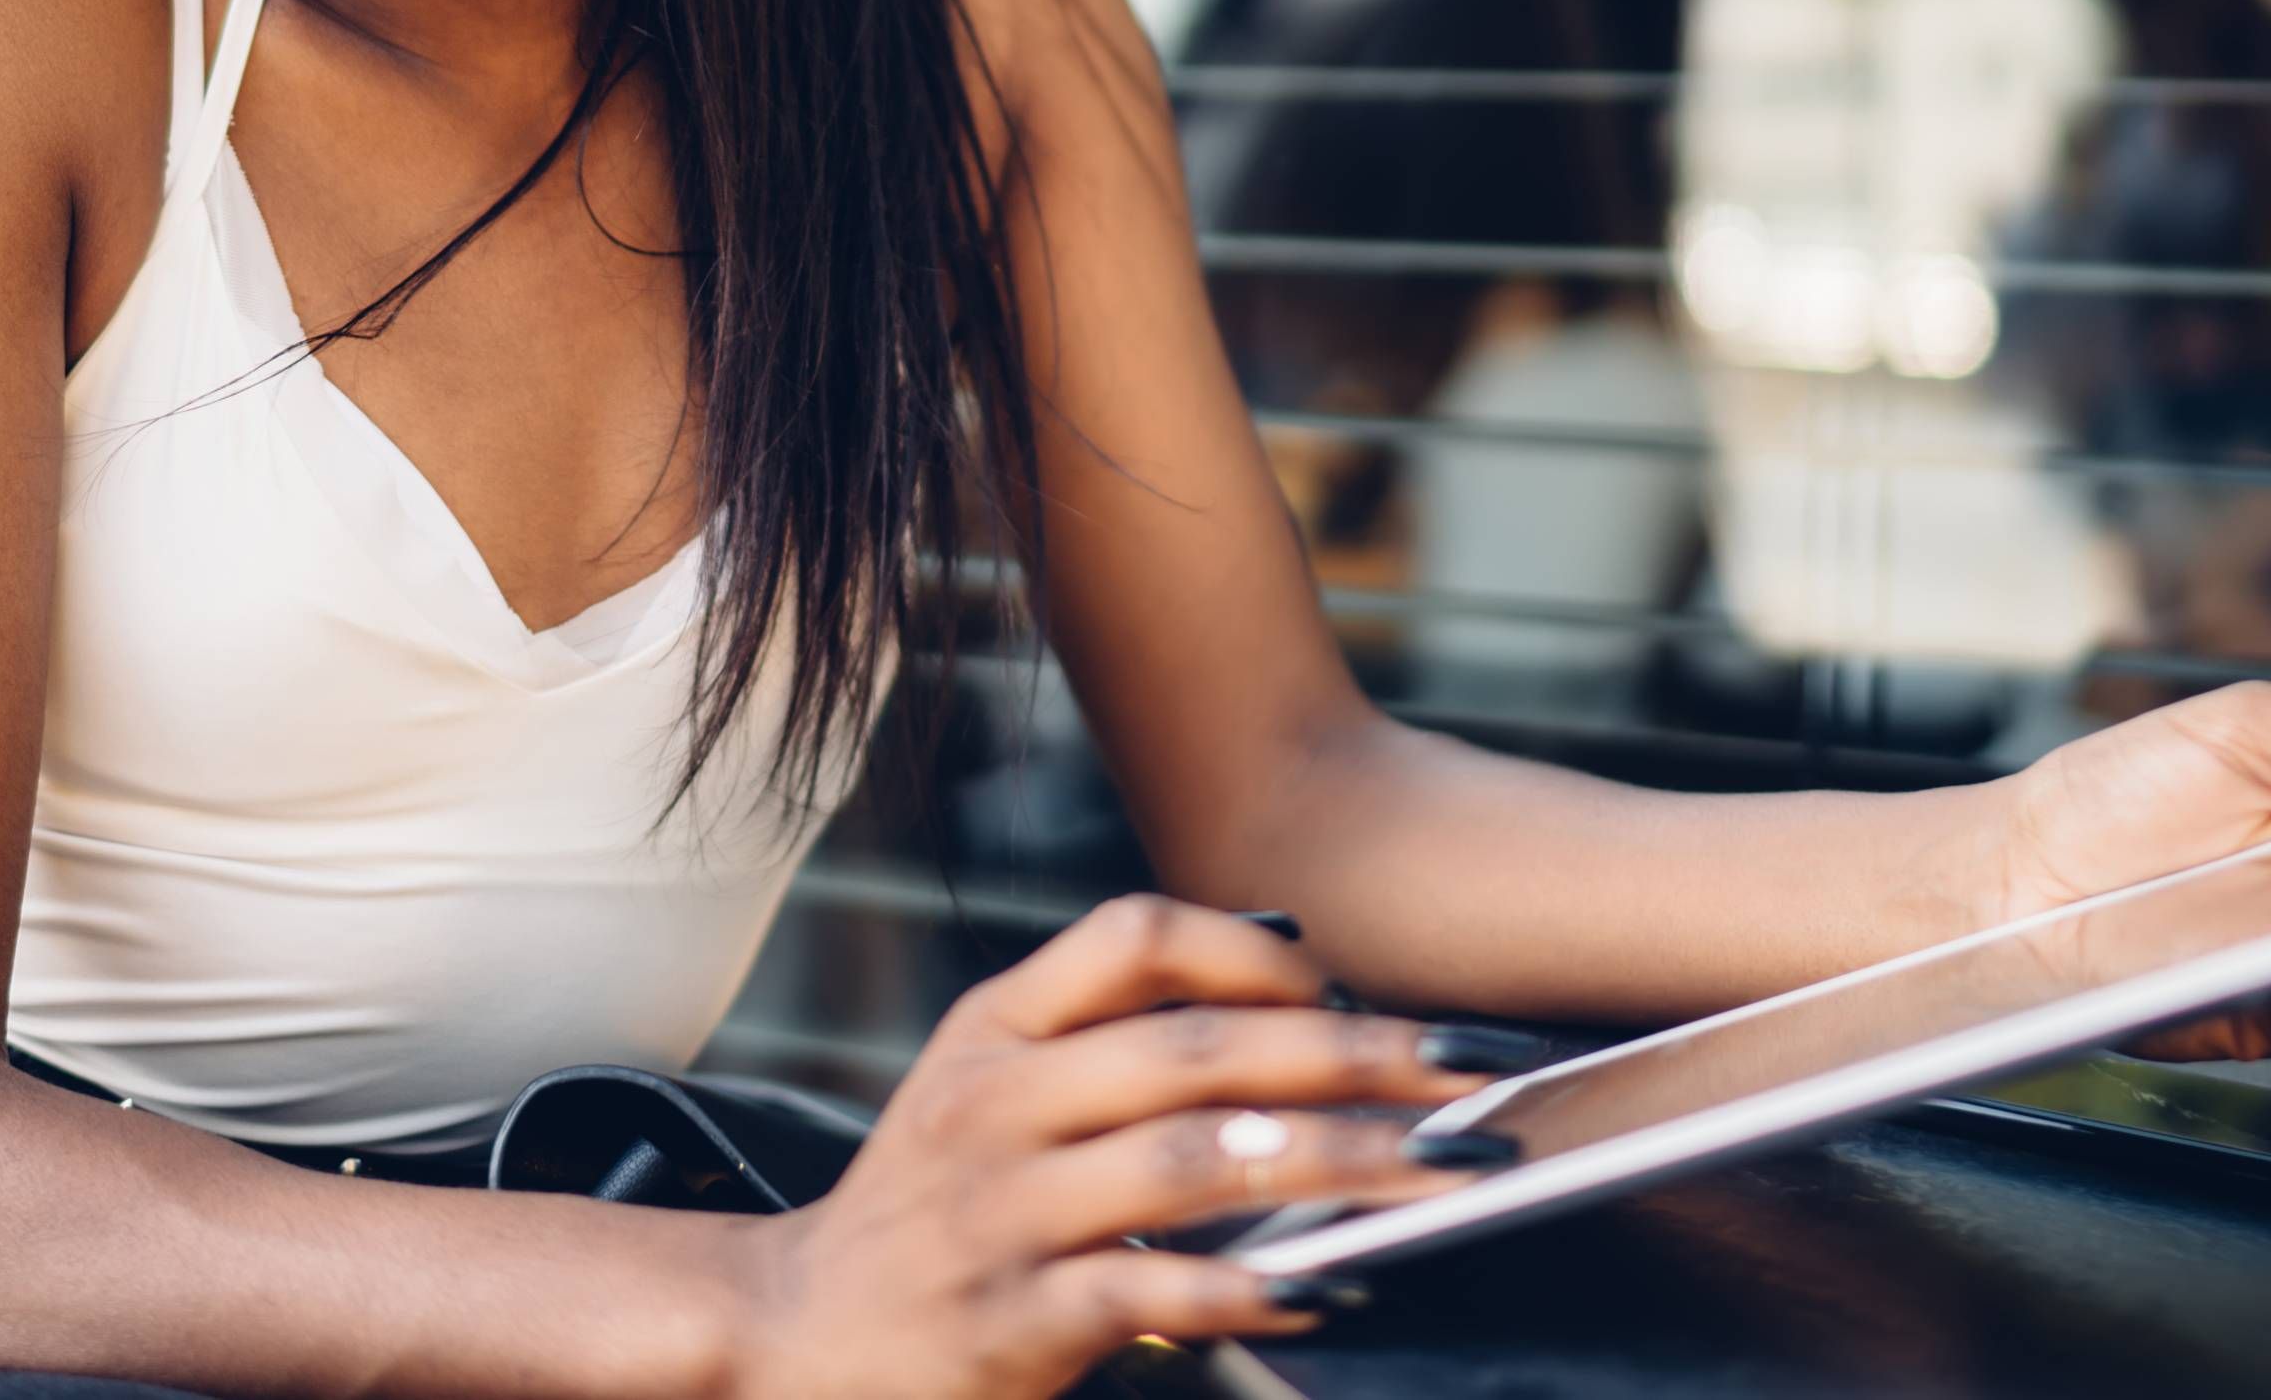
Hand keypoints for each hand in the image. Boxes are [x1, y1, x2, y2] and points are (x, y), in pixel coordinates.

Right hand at [730, 894, 1487, 1399]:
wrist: (799, 1333)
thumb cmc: (933, 1202)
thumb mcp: (989, 1082)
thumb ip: (1110, 1021)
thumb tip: (1287, 948)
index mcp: (995, 1029)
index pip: (1131, 938)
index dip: (1252, 949)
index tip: (1346, 982)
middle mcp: (994, 1103)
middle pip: (1195, 1048)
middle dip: (1354, 1054)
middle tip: (1471, 1070)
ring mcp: (1000, 1212)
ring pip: (1192, 1164)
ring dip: (1337, 1163)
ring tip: (1441, 1176)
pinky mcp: (1009, 1319)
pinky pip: (1151, 1293)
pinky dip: (1249, 1291)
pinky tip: (1326, 1290)